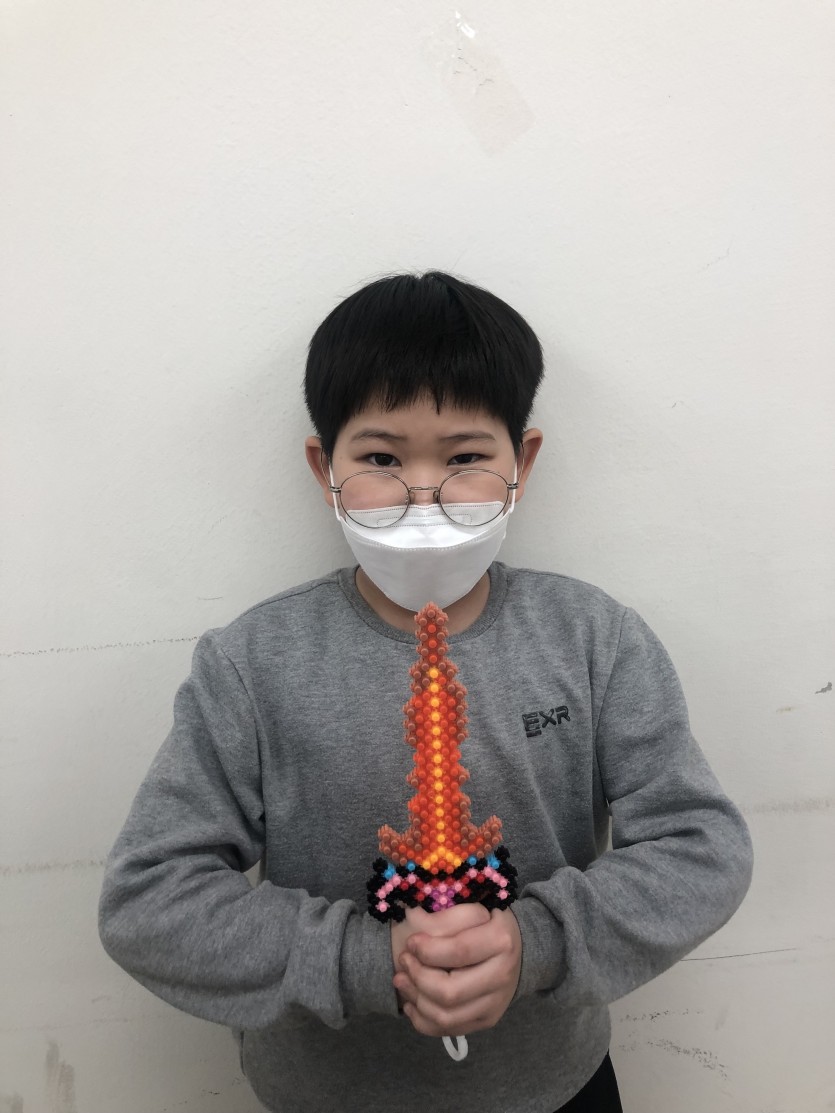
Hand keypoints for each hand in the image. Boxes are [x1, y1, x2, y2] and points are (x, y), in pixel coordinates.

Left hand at [393, 907, 521, 1036]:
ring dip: (416, 999)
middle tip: (403, 961)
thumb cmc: (485, 922)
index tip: (411, 942)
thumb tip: (412, 919)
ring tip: (402, 980)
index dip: (428, 950)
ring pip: (446, 1016)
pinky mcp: (487, 1019)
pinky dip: (423, 1020)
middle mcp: (502, 975)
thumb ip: (445, 915)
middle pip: (450, 992)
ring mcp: (496, 1002)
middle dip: (418, 978)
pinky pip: (448, 1030)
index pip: (459, 951)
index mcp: (501, 940)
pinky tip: (412, 1002)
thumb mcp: (471, 907)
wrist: (517, 947)